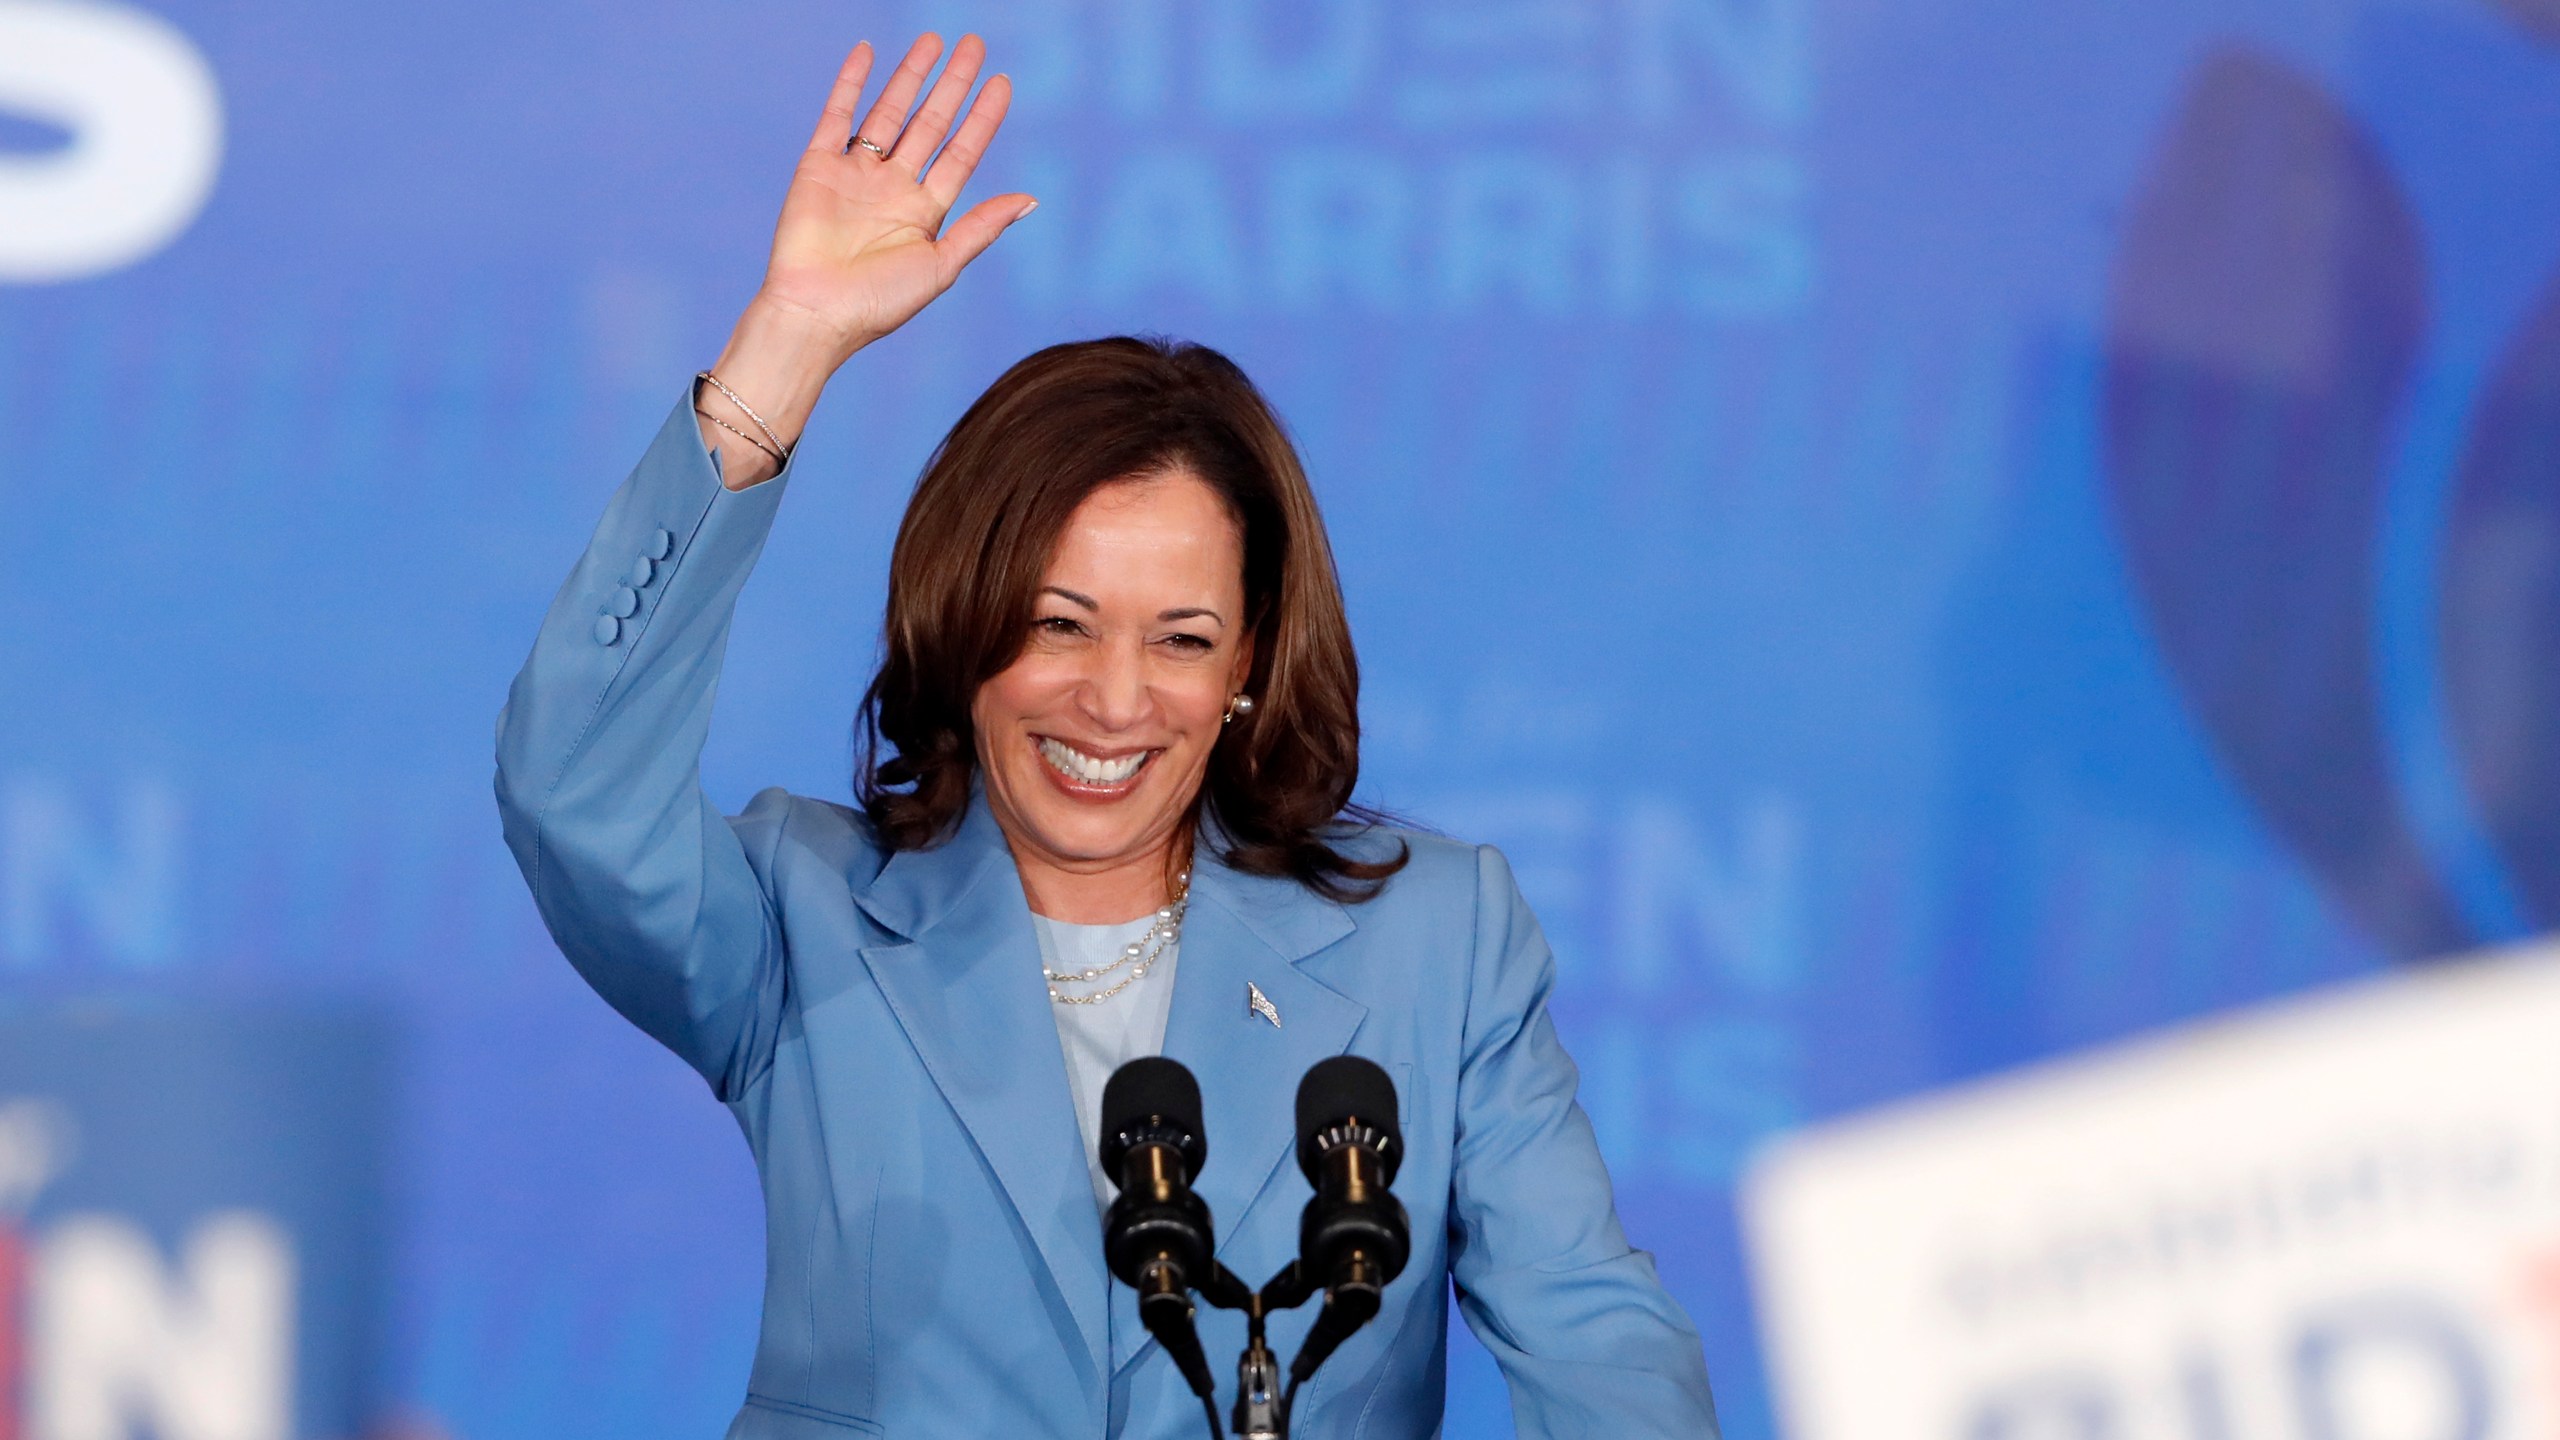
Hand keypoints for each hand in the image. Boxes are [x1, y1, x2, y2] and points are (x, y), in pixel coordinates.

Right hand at [702, 34, 1033, 486]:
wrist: (814, 314)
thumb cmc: (877, 304)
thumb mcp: (941, 267)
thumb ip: (982, 228)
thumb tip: (1031, 199)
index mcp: (925, 213)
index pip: (962, 152)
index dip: (982, 118)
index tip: (1002, 82)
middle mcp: (893, 188)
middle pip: (930, 123)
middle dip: (952, 85)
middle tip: (975, 45)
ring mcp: (855, 174)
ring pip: (889, 112)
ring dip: (910, 76)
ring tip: (933, 40)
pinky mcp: (818, 167)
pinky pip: (837, 115)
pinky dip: (851, 82)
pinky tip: (867, 52)